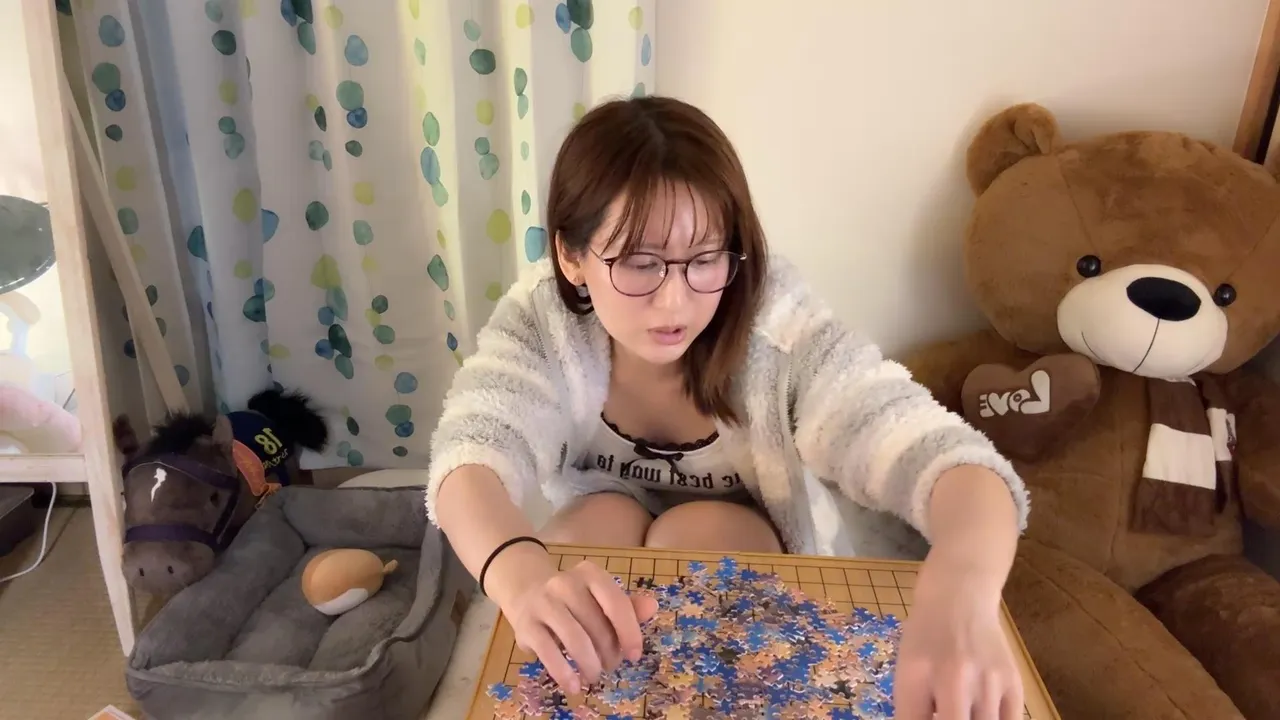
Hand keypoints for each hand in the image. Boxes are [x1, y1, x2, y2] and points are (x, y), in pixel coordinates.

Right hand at [488, 547, 657, 692]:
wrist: (525, 590)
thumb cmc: (572, 599)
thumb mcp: (599, 597)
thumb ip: (626, 606)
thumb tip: (652, 607)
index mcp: (590, 574)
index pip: (616, 603)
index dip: (629, 632)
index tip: (634, 656)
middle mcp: (565, 583)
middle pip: (596, 625)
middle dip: (608, 652)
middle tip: (610, 666)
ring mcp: (543, 602)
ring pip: (575, 639)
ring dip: (590, 664)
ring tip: (593, 675)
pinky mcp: (526, 624)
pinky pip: (548, 652)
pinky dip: (564, 672)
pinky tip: (573, 685)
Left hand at [893, 555, 1022, 719]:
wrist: (960, 596)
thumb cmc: (926, 636)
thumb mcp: (906, 670)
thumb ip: (911, 711)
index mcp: (918, 675)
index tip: (929, 716)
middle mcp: (955, 678)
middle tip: (947, 713)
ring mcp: (989, 681)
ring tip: (963, 709)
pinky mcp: (1014, 683)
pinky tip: (983, 713)